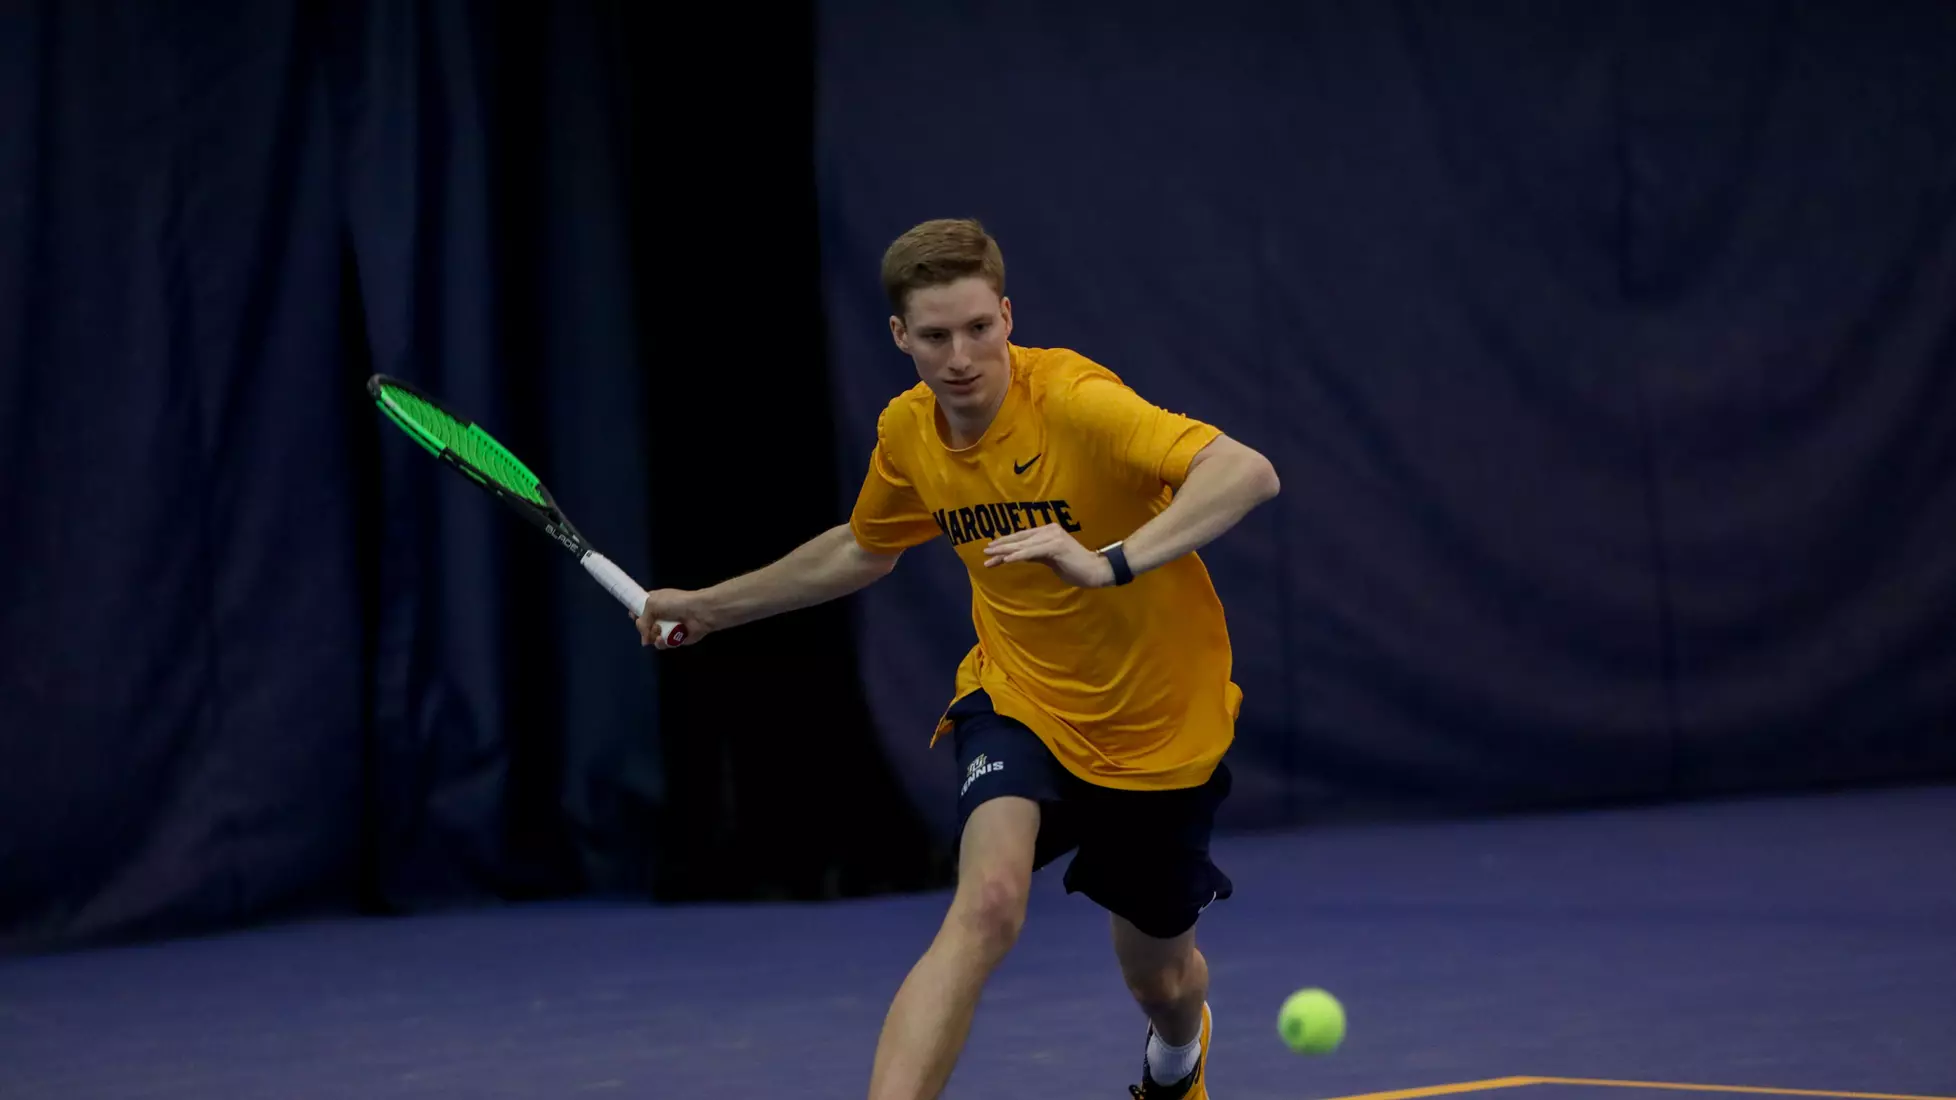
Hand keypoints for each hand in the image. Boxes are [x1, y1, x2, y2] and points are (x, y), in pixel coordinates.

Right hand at [635, 588, 712, 649]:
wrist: (698, 612)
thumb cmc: (675, 603)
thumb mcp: (652, 604)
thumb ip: (642, 620)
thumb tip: (644, 639)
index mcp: (655, 602)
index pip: (640, 608)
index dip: (636, 614)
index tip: (634, 617)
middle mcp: (660, 614)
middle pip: (644, 626)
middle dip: (644, 628)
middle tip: (649, 626)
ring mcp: (667, 627)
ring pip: (652, 637)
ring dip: (653, 635)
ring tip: (659, 632)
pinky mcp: (675, 639)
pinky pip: (662, 644)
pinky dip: (662, 642)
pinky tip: (663, 639)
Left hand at [982, 524, 1115, 587]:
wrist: (1096, 569)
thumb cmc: (1075, 566)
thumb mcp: (1050, 559)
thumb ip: (1035, 554)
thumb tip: (1018, 555)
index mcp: (1047, 531)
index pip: (1022, 537)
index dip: (1006, 543)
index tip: (991, 550)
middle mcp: (1049, 530)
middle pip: (1019, 539)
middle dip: (1001, 546)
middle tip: (984, 552)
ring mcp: (1052, 537)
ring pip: (1023, 545)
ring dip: (1005, 551)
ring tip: (990, 556)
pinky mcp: (1055, 546)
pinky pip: (1032, 552)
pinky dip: (1018, 556)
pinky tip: (1006, 560)